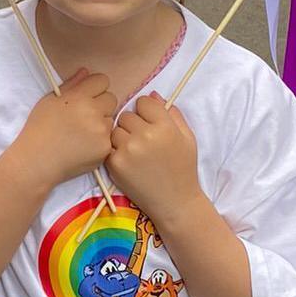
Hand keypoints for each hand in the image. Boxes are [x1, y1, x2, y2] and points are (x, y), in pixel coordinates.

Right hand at [7, 68, 118, 187]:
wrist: (37, 160)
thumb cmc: (39, 129)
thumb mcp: (49, 101)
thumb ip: (70, 84)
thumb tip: (86, 72)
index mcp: (78, 97)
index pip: (102, 80)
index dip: (95, 88)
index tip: (87, 96)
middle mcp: (92, 111)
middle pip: (111, 98)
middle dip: (101, 104)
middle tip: (84, 116)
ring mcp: (101, 131)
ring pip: (111, 118)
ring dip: (101, 123)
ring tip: (82, 133)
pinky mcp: (105, 148)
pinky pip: (109, 137)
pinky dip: (100, 140)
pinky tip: (84, 145)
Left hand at [105, 94, 201, 221]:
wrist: (174, 201)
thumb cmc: (183, 168)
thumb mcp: (187, 138)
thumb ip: (172, 114)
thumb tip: (152, 94)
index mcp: (165, 126)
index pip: (143, 102)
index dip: (146, 111)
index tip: (150, 123)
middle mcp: (145, 135)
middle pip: (126, 114)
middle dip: (133, 124)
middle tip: (142, 139)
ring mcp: (128, 149)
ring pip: (115, 129)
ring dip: (122, 136)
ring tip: (134, 151)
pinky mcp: (115, 163)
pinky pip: (109, 146)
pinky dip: (115, 151)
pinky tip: (128, 161)